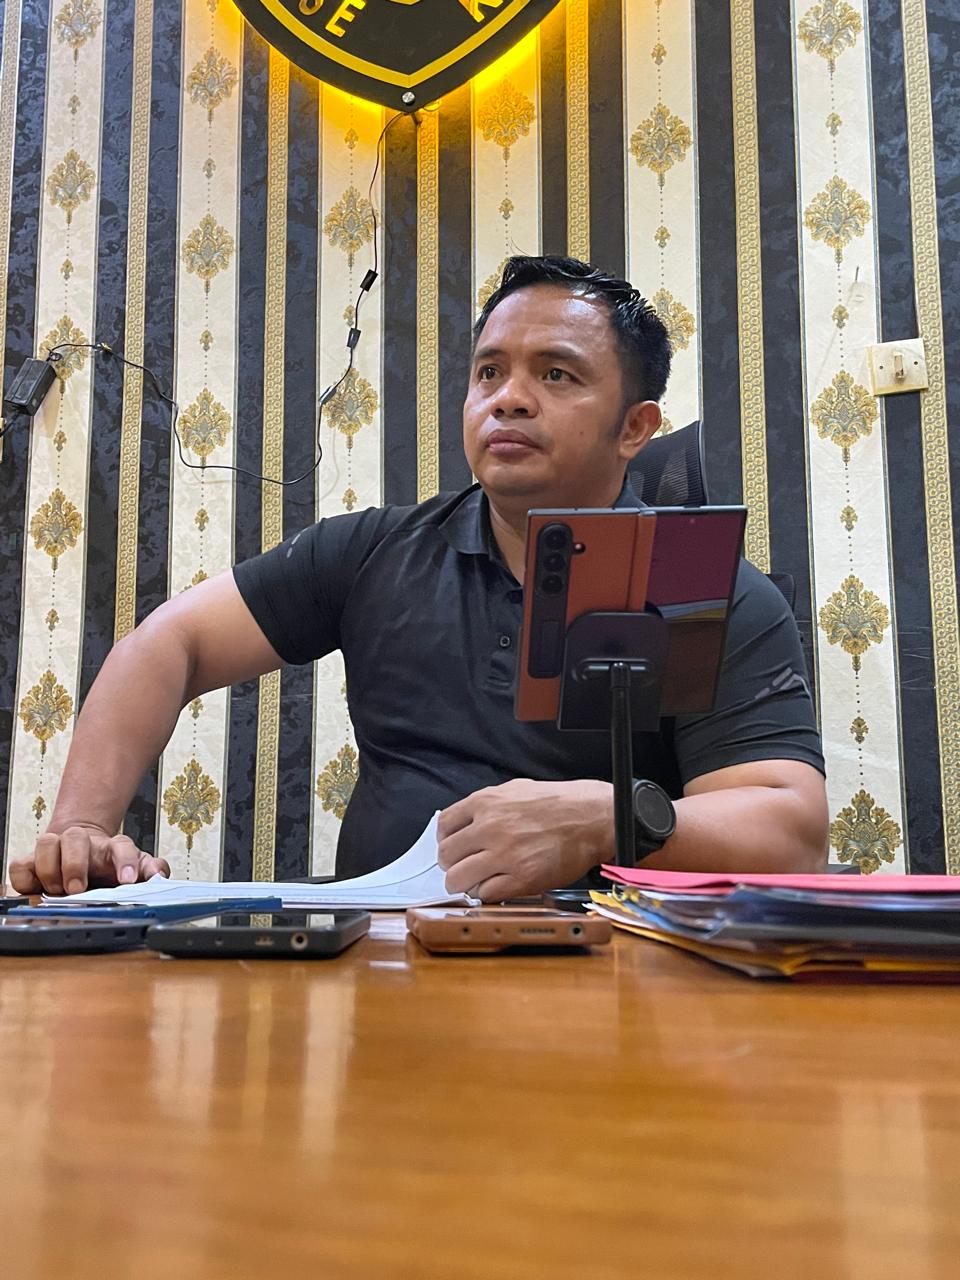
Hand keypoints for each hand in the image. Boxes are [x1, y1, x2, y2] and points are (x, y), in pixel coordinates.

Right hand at [9, 824, 169, 895]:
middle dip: (75, 863)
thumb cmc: (107, 865)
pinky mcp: (32, 863)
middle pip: (76, 837)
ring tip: (56, 890)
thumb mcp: (133, 868)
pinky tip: (34, 891)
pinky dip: (24, 878)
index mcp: (110, 848)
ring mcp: (55, 850)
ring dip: (49, 868)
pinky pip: (20, 864)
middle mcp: (81, 843)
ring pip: (46, 842)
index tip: (128, 879)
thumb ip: (149, 870)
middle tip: (77, 888)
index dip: (126, 861)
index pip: (121, 845)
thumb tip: (159, 874)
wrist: (82, 854)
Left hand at [437, 779, 613, 901]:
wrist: (592, 817)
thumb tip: (462, 824)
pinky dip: (488, 894)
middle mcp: (490, 827)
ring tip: (479, 881)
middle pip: (446, 856)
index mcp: (486, 802)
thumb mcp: (514, 790)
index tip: (455, 848)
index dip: (447, 840)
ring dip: (465, 883)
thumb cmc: (558, 804)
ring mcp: (504, 854)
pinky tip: (499, 887)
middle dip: (453, 864)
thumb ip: (485, 807)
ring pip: (458, 879)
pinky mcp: (521, 878)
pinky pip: (485, 894)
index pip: (444, 826)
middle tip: (466, 867)